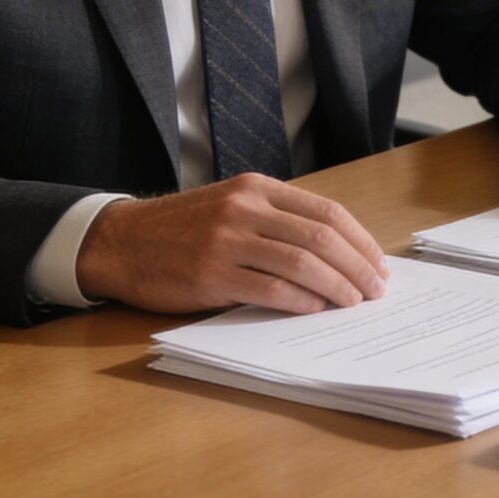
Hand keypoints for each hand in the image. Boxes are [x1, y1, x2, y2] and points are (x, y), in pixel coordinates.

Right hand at [74, 174, 388, 314]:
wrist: (120, 242)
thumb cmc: (181, 230)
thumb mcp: (232, 207)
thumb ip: (276, 222)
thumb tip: (335, 256)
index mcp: (258, 188)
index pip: (326, 212)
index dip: (360, 240)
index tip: (378, 264)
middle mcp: (246, 208)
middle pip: (321, 237)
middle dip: (357, 266)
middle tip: (376, 290)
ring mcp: (228, 239)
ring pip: (302, 262)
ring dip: (337, 286)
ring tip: (353, 303)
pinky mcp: (211, 272)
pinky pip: (270, 288)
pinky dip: (301, 301)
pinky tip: (316, 309)